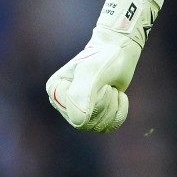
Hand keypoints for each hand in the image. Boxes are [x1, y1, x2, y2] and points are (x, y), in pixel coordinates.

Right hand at [47, 0, 158, 131]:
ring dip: (114, 107)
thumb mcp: (92, 72)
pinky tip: (119, 96)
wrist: (121, 50)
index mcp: (55, 91)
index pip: (76, 114)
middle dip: (106, 104)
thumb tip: (79, 121)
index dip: (95, 101)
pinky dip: (120, 111)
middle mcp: (63, 103)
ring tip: (111, 88)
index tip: (98, 80)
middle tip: (107, 84)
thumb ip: (82, 95)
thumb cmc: (105, 57)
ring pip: (99, 126)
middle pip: (87, 123)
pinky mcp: (94, 114)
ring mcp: (78, 110)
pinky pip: (109, 126)